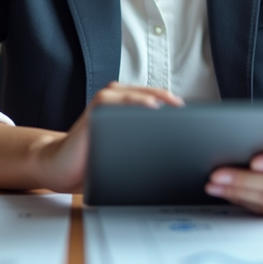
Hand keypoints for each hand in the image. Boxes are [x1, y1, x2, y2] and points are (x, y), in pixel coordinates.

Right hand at [33, 82, 183, 192]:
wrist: (60, 168)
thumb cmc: (95, 163)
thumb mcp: (127, 156)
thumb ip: (147, 150)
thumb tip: (182, 159)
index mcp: (129, 110)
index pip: (162, 105)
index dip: (181, 112)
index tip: (202, 123)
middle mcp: (119, 100)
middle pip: (155, 97)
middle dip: (175, 106)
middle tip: (198, 118)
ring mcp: (107, 102)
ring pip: (140, 95)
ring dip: (160, 99)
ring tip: (179, 108)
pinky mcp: (96, 108)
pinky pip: (120, 100)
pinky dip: (138, 101)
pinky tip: (153, 107)